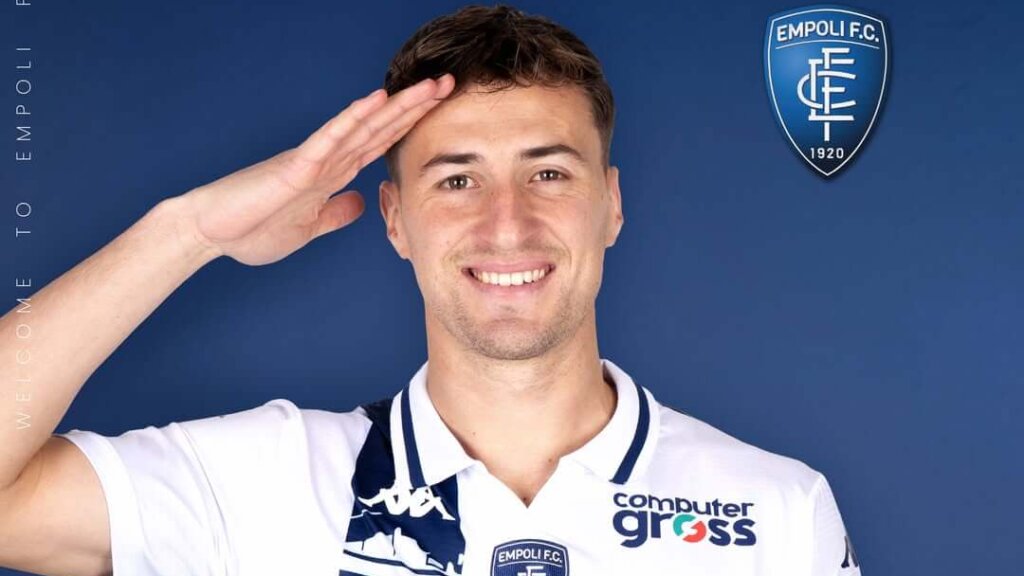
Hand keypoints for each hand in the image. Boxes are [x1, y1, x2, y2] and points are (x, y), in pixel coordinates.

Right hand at [178, 74, 454, 265]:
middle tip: (449, 84)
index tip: (439, 111)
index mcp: (331, 175)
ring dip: (397, 106)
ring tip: (429, 86)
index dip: (409, 127)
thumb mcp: (308, 228)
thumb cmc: (251, 230)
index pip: (379, 145)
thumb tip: (360, 203)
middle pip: (379, 128)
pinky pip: (329, 139)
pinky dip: (353, 119)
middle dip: (415, 107)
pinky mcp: (294, 167)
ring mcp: (312, 160)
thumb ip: (335, 214)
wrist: (209, 234)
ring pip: (362, 126)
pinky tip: (375, 101)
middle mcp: (327, 160)